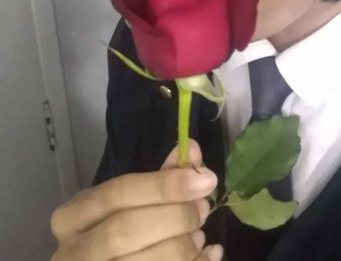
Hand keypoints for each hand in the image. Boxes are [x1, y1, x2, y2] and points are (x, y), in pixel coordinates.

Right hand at [50, 139, 222, 259]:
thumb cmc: (107, 239)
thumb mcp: (122, 206)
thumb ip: (157, 180)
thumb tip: (192, 150)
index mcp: (71, 218)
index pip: (117, 193)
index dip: (163, 186)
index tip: (204, 180)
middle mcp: (72, 252)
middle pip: (126, 231)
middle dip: (175, 217)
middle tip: (203, 209)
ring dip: (181, 248)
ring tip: (200, 237)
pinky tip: (209, 256)